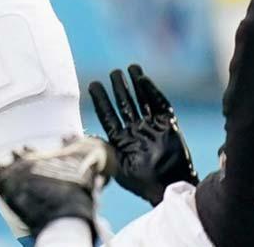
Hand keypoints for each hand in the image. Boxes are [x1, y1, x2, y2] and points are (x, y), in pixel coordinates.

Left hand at [89, 65, 196, 206]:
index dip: (101, 100)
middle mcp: (135, 131)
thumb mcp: (116, 167)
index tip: (93, 85)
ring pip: (141, 100)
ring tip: (130, 68)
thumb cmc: (142, 182)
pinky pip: (159, 104)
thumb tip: (86, 136)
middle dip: (119, 88)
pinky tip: (144, 79)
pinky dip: (152, 91)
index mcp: (121, 140)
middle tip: (113, 73)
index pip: (108, 115)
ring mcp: (151, 127)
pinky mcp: (167, 125)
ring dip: (135, 84)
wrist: (168, 187)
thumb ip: (102, 150)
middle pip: (125, 104)